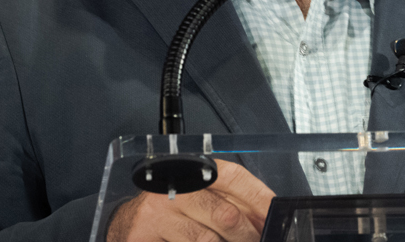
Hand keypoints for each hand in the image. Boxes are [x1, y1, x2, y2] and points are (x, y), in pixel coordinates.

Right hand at [108, 160, 274, 241]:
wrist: (130, 222)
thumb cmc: (174, 207)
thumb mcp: (203, 196)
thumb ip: (233, 202)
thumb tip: (265, 218)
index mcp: (196, 170)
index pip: (235, 179)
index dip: (260, 199)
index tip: (275, 217)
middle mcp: (177, 186)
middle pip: (224, 214)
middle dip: (247, 234)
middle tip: (257, 241)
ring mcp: (159, 213)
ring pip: (206, 240)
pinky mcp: (144, 235)